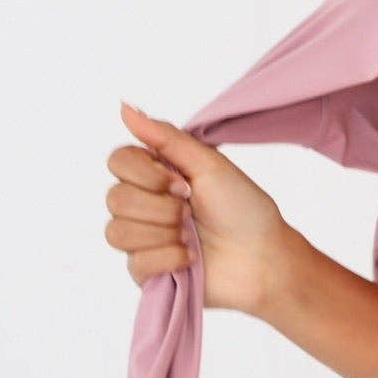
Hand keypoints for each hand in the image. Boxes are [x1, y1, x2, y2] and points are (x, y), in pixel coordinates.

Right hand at [107, 101, 289, 313]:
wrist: (263, 257)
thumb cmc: (243, 209)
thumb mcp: (209, 164)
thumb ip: (165, 137)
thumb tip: (124, 107)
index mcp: (155, 173)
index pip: (117, 161)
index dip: (146, 174)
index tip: (183, 182)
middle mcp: (143, 203)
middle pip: (115, 198)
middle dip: (161, 207)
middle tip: (192, 210)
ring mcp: (142, 238)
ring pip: (117, 231)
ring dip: (164, 232)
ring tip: (193, 237)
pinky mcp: (146, 271)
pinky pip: (134, 262)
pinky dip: (169, 258)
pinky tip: (191, 257)